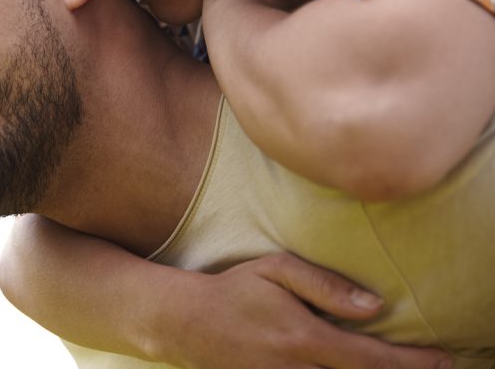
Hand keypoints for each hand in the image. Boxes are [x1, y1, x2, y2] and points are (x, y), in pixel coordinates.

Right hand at [152, 253, 450, 368]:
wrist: (186, 323)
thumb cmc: (234, 289)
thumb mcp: (275, 270)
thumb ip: (324, 285)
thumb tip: (374, 306)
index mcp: (304, 338)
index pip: (371, 358)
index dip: (412, 363)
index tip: (442, 359)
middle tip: (434, 367)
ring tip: (395, 368)